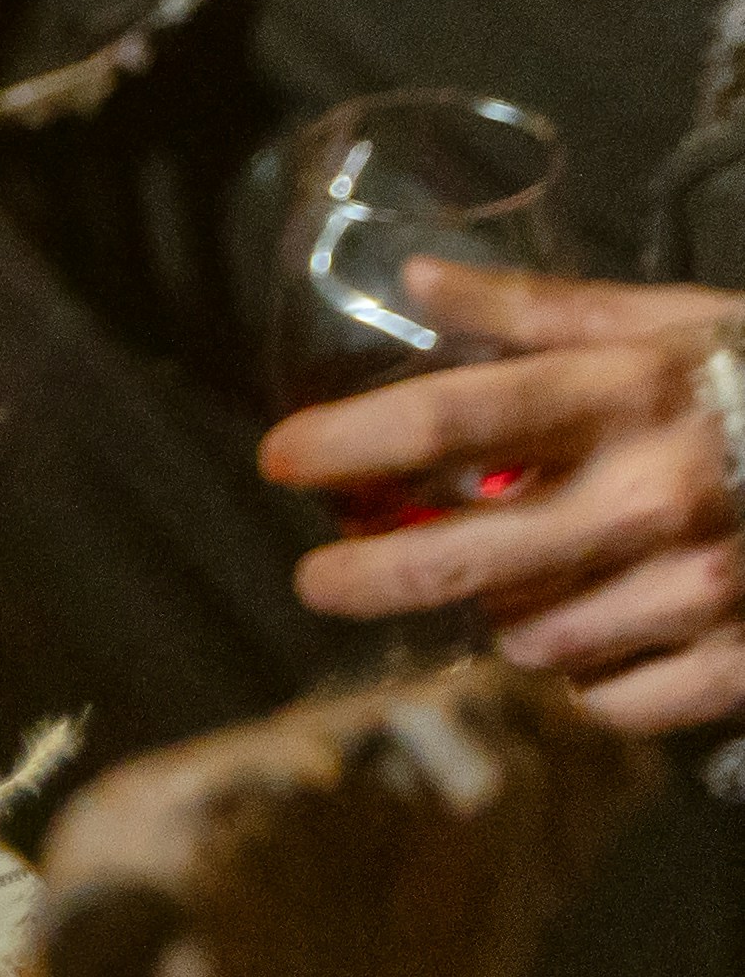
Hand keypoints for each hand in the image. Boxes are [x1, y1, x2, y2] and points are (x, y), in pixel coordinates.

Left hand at [263, 261, 744, 729]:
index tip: (278, 460)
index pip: (449, 417)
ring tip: (514, 586)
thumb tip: (418, 276)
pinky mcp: (744, 663)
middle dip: (363, 574)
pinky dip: (587, 677)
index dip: (346, 442)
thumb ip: (545, 310)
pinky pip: (611, 699)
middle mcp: (657, 497)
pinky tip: (597, 637)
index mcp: (632, 397)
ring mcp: (703, 589)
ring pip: (530, 637)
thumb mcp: (679, 320)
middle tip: (318, 578)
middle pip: (461, 557)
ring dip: (500, 618)